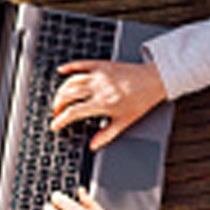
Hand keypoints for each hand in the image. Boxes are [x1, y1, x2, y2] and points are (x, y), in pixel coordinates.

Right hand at [50, 59, 166, 150]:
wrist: (155, 80)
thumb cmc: (142, 100)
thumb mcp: (126, 122)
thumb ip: (107, 135)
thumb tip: (93, 146)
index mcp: (103, 103)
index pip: (74, 112)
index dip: (61, 120)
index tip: (55, 125)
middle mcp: (98, 88)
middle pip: (68, 95)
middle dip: (58, 105)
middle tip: (56, 113)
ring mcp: (99, 75)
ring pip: (71, 81)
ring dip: (61, 90)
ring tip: (59, 99)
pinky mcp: (102, 65)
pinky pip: (81, 64)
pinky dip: (69, 67)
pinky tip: (61, 71)